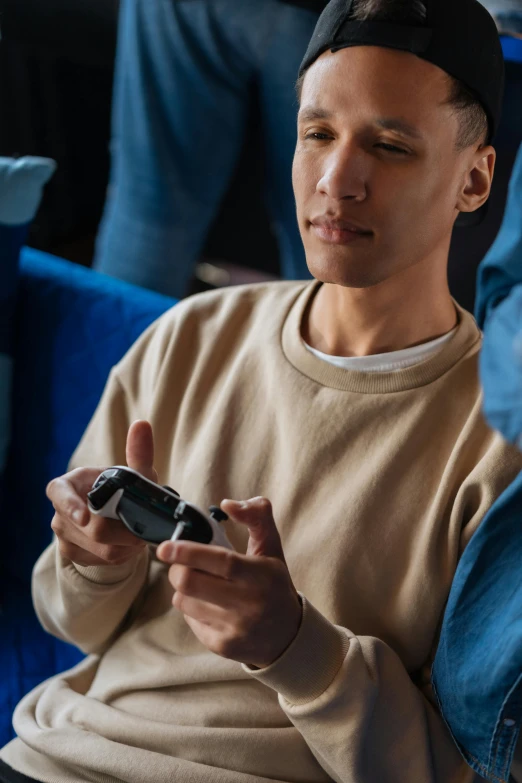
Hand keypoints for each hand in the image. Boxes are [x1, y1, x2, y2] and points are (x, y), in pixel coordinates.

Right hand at [47, 420, 156, 566]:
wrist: (109, 517)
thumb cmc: (117, 489)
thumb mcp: (130, 474)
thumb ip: (138, 452)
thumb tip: (142, 424)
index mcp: (66, 486)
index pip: (59, 494)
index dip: (71, 506)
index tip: (86, 517)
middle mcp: (59, 513)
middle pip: (94, 530)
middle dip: (125, 530)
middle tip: (145, 526)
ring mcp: (64, 537)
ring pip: (102, 549)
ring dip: (128, 544)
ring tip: (138, 532)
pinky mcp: (73, 556)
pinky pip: (104, 561)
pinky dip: (123, 555)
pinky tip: (129, 544)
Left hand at [156, 497, 302, 668]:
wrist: (288, 636)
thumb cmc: (274, 584)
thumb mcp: (271, 548)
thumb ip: (256, 516)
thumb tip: (228, 504)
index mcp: (260, 575)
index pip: (220, 562)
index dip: (189, 552)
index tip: (165, 547)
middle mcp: (248, 603)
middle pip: (191, 583)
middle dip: (176, 569)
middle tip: (179, 564)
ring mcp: (234, 628)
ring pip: (185, 602)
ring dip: (184, 589)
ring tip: (201, 585)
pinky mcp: (222, 646)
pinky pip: (190, 621)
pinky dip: (192, 609)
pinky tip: (209, 606)